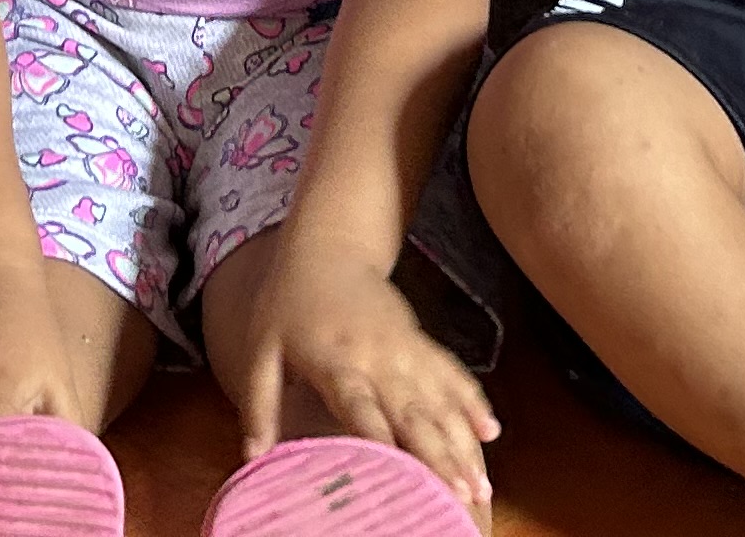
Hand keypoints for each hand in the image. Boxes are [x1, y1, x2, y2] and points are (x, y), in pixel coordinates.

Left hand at [228, 250, 499, 517]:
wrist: (326, 247)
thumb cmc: (286, 303)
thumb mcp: (260, 349)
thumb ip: (258, 405)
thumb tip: (252, 458)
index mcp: (334, 360)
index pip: (360, 406)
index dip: (380, 438)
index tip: (401, 475)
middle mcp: (376, 356)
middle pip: (411, 412)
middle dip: (438, 456)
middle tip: (461, 498)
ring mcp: (405, 348)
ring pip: (440, 400)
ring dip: (462, 442)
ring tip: (481, 485)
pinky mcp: (420, 341)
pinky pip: (452, 374)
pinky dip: (473, 403)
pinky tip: (492, 432)